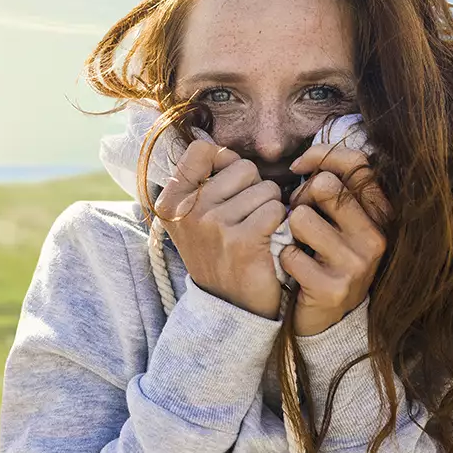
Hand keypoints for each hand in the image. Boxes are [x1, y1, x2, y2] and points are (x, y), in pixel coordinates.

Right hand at [156, 141, 287, 320]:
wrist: (230, 308)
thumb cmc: (219, 254)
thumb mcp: (193, 219)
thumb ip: (199, 181)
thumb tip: (215, 144)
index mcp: (171, 202)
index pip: (202, 150)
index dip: (225, 162)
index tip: (228, 186)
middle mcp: (187, 211)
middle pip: (242, 167)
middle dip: (254, 188)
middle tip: (245, 218)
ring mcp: (213, 226)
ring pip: (265, 188)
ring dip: (270, 208)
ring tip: (257, 231)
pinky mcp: (242, 241)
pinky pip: (275, 209)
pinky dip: (281, 223)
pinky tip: (269, 240)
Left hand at [281, 141, 390, 335]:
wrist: (327, 319)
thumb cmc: (325, 256)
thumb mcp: (338, 219)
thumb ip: (329, 186)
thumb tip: (301, 162)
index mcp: (380, 215)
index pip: (357, 163)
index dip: (322, 155)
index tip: (299, 166)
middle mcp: (375, 237)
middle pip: (325, 186)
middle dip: (301, 197)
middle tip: (300, 219)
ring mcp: (356, 265)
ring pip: (301, 218)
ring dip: (290, 231)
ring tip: (299, 245)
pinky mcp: (334, 288)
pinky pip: (290, 254)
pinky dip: (284, 260)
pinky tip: (296, 272)